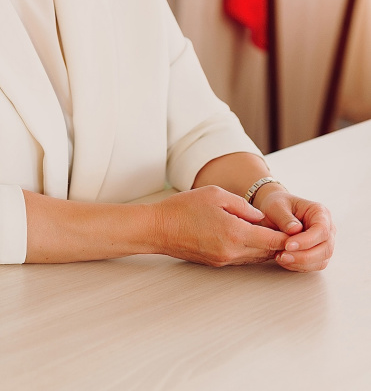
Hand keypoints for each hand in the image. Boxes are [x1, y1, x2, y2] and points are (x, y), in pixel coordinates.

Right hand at [150, 185, 288, 266]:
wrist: (159, 229)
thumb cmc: (183, 208)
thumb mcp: (216, 195)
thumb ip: (242, 206)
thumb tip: (259, 216)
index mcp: (234, 233)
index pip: (271, 240)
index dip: (286, 236)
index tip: (297, 231)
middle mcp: (232, 251)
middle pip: (266, 252)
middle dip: (280, 244)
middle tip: (292, 234)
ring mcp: (224, 259)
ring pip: (255, 258)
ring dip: (266, 249)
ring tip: (276, 237)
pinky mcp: (216, 262)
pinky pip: (242, 259)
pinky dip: (251, 251)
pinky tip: (253, 241)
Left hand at [254, 186, 334, 271]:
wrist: (274, 212)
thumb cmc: (277, 205)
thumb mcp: (276, 206)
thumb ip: (284, 218)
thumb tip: (295, 230)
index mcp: (320, 212)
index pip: (321, 230)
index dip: (306, 241)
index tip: (288, 245)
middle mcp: (327, 228)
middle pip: (325, 249)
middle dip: (304, 256)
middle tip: (283, 256)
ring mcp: (324, 242)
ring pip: (321, 260)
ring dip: (301, 263)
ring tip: (281, 258)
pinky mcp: (318, 254)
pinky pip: (313, 266)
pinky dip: (299, 266)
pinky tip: (285, 261)